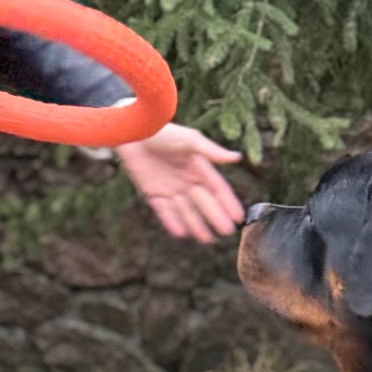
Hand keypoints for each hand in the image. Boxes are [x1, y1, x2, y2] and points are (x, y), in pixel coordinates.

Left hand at [117, 122, 244, 242]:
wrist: (133, 132)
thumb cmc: (164, 132)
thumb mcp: (190, 140)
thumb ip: (212, 151)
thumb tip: (237, 158)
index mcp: (199, 167)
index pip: (217, 189)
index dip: (228, 202)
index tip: (238, 217)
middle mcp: (187, 180)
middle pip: (204, 202)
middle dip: (215, 217)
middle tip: (226, 232)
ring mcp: (170, 187)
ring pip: (186, 210)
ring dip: (196, 224)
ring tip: (207, 239)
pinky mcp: (153, 192)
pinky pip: (164, 210)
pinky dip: (172, 221)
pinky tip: (181, 233)